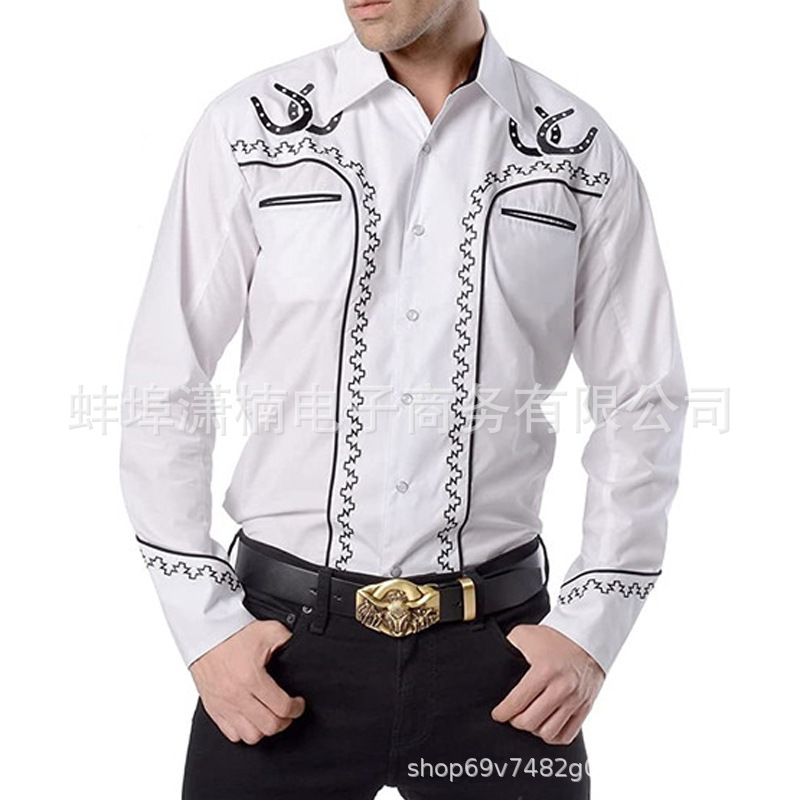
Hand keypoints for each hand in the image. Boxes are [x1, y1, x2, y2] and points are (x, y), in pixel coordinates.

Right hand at [189, 619, 305, 743]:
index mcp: (252, 678)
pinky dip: (244, 731)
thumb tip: (301, 649)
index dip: (297, 708)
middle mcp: (237, 696)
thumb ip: (287, 640)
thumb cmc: (233, 633)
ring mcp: (223, 705)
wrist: (206, 634)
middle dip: (285, 721)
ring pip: (250, 736)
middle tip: (288, 712)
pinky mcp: (213, 709)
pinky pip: (231, 734)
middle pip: (269, 726)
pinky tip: (251, 719)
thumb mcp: (268, 630)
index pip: (282, 707)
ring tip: (270, 716)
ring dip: (264, 729)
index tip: (298, 704)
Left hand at [490, 624, 604, 744]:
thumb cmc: (555, 638)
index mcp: (545, 670)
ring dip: (534, 729)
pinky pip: (566, 736)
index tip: (497, 714)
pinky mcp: (585, 708)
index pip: (517, 701)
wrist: (587, 639)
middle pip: (531, 721)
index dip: (503, 712)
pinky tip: (545, 725)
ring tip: (529, 720)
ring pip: (548, 733)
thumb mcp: (526, 634)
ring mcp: (575, 700)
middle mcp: (562, 687)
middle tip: (512, 716)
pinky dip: (552, 736)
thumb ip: (508, 646)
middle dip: (516, 721)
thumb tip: (492, 660)